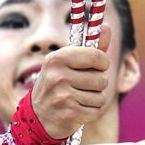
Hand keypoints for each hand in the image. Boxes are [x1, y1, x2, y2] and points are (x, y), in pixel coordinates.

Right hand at [29, 22, 113, 138]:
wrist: (37, 118)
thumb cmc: (57, 86)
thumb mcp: (67, 64)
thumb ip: (90, 47)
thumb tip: (107, 26)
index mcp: (57, 59)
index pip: (96, 56)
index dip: (102, 63)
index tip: (97, 67)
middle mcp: (58, 76)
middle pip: (102, 78)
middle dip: (97, 85)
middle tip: (81, 87)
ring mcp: (63, 96)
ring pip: (101, 96)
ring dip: (94, 99)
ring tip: (78, 99)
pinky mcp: (69, 113)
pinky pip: (97, 110)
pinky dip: (91, 112)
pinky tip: (78, 110)